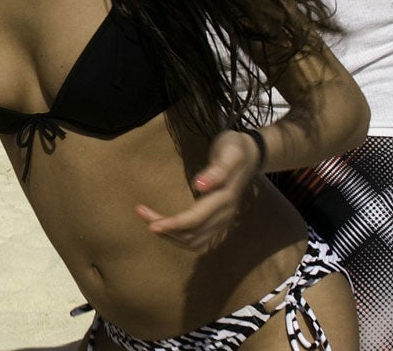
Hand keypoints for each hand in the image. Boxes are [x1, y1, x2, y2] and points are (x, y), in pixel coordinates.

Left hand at [135, 128, 260, 250]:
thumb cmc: (235, 150)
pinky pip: (199, 241)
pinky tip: (167, 230)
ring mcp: (224, 222)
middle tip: (141, 211)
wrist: (251, 156)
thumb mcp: (229, 153)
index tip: (151, 225)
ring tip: (150, 221)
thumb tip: (199, 186)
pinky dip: (180, 240)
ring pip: (194, 242)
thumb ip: (217, 170)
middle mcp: (225, 216)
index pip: (194, 220)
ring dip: (170, 236)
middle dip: (164, 228)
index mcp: (224, 199)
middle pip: (191, 234)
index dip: (173, 224)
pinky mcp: (220, 224)